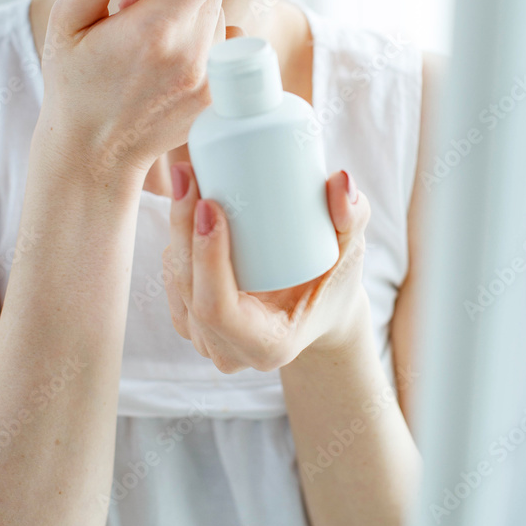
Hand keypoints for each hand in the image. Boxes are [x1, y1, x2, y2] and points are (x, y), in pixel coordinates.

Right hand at [35, 0, 304, 180]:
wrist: (93, 156)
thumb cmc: (74, 86)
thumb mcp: (64, 27)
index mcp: (155, 27)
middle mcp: (192, 52)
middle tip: (137, 15)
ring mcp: (210, 80)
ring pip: (219, 17)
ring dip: (193, 16)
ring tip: (150, 50)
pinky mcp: (218, 99)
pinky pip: (225, 48)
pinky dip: (204, 44)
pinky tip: (169, 68)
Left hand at [162, 162, 371, 371]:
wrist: (318, 313)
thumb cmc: (335, 285)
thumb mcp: (353, 255)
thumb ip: (354, 219)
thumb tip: (341, 179)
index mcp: (268, 344)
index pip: (219, 307)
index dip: (208, 257)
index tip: (209, 204)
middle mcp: (230, 352)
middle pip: (189, 288)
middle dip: (182, 227)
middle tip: (189, 173)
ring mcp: (206, 341)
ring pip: (176, 282)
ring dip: (175, 229)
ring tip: (186, 178)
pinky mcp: (193, 323)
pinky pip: (172, 280)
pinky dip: (174, 241)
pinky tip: (180, 203)